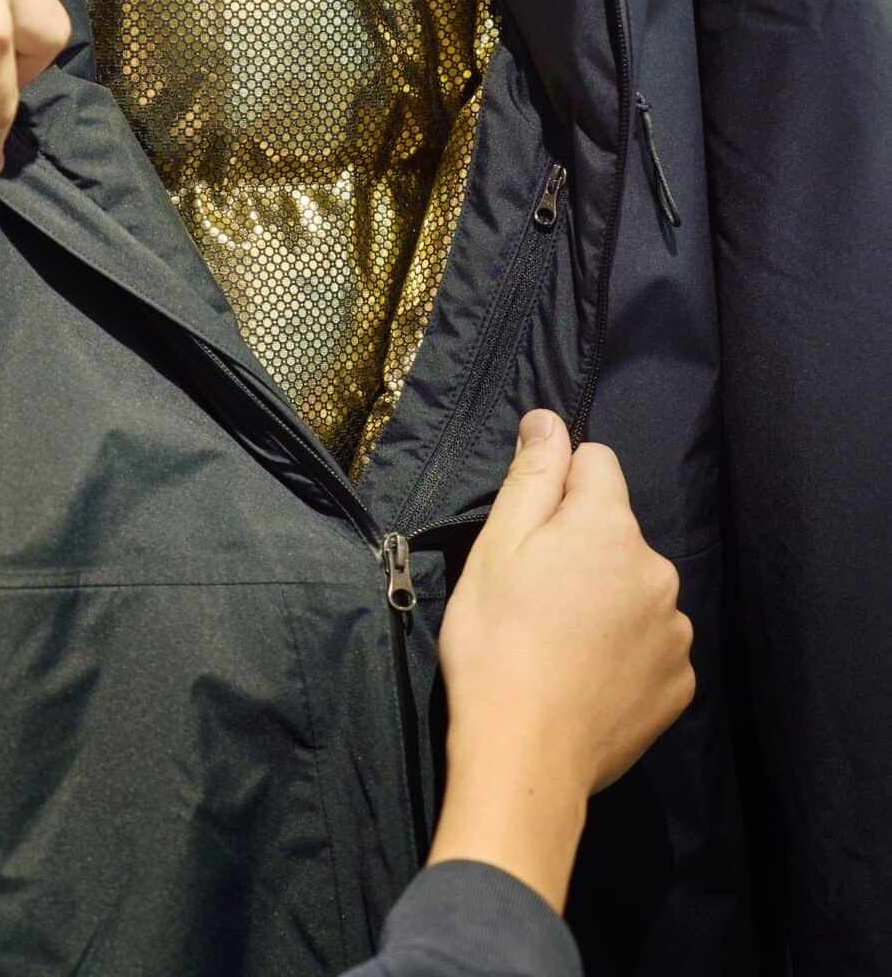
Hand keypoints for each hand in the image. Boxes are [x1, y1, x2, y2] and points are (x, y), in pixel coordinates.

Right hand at [430, 409, 693, 910]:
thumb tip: (550, 420)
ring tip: (559, 642)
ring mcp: (676, 630)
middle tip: (534, 594)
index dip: (556, 487)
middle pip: (616, 531)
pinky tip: (586, 676)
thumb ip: (532, 475)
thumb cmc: (497, 643)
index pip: (595, 463)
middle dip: (581, 547)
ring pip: (635, 587)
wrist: (525, 757)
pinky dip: (624, 650)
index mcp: (610, 526)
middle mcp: (659, 569)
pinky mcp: (680, 684)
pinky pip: (651, 643)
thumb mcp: (498, 546)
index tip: (528, 532)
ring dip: (606, 599)